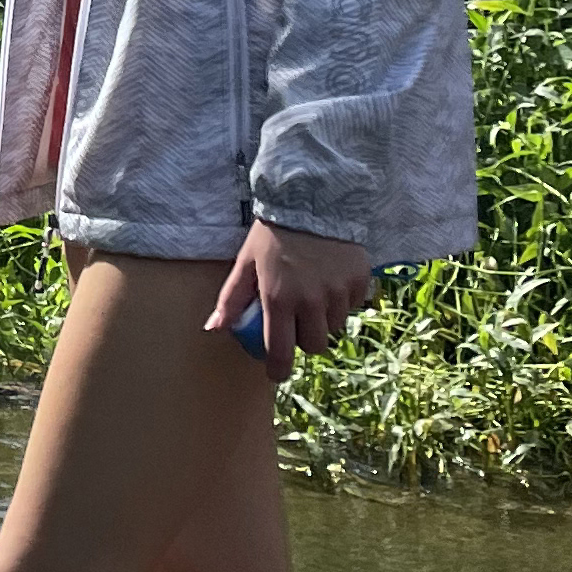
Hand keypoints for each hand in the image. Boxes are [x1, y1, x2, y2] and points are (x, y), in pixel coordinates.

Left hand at [207, 223, 374, 383]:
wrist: (312, 198)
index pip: (280, 352)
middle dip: (303, 339)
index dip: (278, 369)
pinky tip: (330, 279)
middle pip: (314, 346)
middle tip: (296, 321)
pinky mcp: (359, 281)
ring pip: (334, 327)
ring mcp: (338, 292)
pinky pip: (352, 306)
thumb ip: (231, 299)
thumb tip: (213, 329)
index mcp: (279, 299)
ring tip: (313, 293)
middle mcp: (311, 301)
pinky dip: (342, 301)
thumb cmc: (273, 233)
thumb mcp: (246, 262)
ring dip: (323, 319)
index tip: (276, 372)